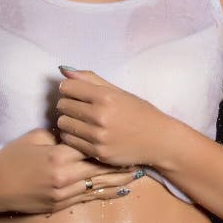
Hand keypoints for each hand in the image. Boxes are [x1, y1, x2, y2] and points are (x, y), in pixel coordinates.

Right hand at [0, 128, 143, 214]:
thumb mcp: (33, 139)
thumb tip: (74, 131)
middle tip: (139, 153)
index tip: (122, 133)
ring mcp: (64, 193)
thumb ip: (57, 135)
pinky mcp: (61, 204)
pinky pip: (90, 198)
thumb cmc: (11, 159)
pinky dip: (107, 193)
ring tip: (138, 171)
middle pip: (100, 167)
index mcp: (57, 155)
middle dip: (120, 161)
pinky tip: (121, 190)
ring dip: (119, 178)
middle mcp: (64, 176)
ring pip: (99, 185)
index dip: (106, 140)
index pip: (89, 145)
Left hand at [55, 67, 175, 167]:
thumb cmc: (139, 112)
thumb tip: (64, 70)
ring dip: (68, 120)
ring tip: (80, 120)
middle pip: (62, 105)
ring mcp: (98, 136)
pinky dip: (72, 135)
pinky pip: (70, 140)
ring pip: (63, 123)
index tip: (75, 92)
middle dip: (67, 103)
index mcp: (105, 97)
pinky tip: (83, 133)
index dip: (68, 88)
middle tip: (78, 107)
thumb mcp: (118, 91)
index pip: (67, 87)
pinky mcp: (98, 153)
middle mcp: (100, 116)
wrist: (159, 141)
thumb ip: (90, 79)